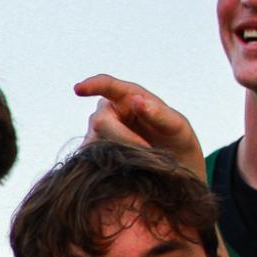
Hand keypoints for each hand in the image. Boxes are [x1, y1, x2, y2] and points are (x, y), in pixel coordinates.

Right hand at [73, 74, 206, 174]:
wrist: (173, 171)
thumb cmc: (177, 142)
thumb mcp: (177, 127)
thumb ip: (159, 114)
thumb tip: (137, 100)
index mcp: (127, 96)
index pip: (106, 85)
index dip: (92, 85)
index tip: (78, 89)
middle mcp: (107, 112)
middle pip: (101, 122)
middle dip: (123, 139)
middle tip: (147, 153)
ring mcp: (97, 134)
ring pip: (94, 143)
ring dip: (116, 155)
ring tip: (141, 163)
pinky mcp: (92, 156)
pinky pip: (90, 160)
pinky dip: (106, 167)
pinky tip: (124, 172)